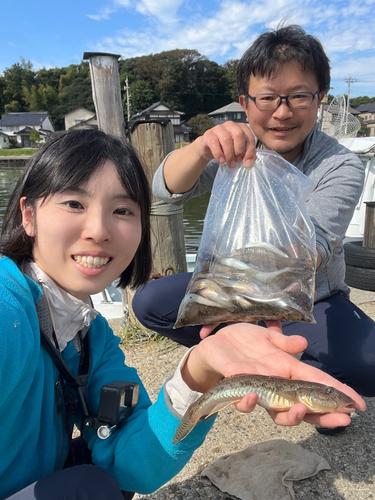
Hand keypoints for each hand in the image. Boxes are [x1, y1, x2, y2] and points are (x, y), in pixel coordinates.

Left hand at [182, 323, 365, 428]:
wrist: (215, 344)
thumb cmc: (243, 341)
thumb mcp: (267, 337)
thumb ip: (285, 343)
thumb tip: (302, 342)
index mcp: (287, 370)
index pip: (316, 384)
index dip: (337, 394)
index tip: (357, 405)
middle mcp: (276, 386)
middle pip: (304, 409)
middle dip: (322, 416)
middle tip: (340, 419)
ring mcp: (258, 391)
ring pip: (278, 414)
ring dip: (291, 415)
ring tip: (300, 409)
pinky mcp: (237, 389)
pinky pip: (245, 403)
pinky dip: (249, 403)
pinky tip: (251, 396)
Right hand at [197, 121, 255, 167]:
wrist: (209, 148)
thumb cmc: (226, 149)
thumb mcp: (237, 151)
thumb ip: (245, 155)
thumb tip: (249, 163)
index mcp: (240, 127)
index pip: (249, 137)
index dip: (250, 151)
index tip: (247, 163)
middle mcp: (230, 125)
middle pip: (239, 134)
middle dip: (240, 150)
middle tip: (238, 161)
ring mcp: (218, 128)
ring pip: (226, 139)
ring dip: (230, 154)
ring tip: (231, 164)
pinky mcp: (208, 134)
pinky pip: (214, 143)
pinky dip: (219, 154)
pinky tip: (221, 162)